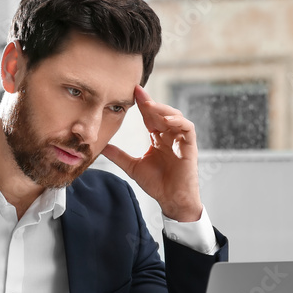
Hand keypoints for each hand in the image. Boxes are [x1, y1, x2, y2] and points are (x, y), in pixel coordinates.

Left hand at [102, 85, 202, 221]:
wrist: (171, 199)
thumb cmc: (157, 184)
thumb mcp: (132, 166)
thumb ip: (118, 155)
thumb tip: (102, 147)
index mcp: (158, 138)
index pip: (149, 117)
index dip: (142, 104)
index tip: (131, 92)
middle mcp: (170, 136)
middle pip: (161, 113)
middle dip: (149, 102)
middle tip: (137, 92)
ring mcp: (180, 140)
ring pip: (175, 116)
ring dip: (163, 109)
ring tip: (149, 105)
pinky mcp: (190, 146)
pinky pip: (187, 128)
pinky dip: (178, 121)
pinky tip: (166, 120)